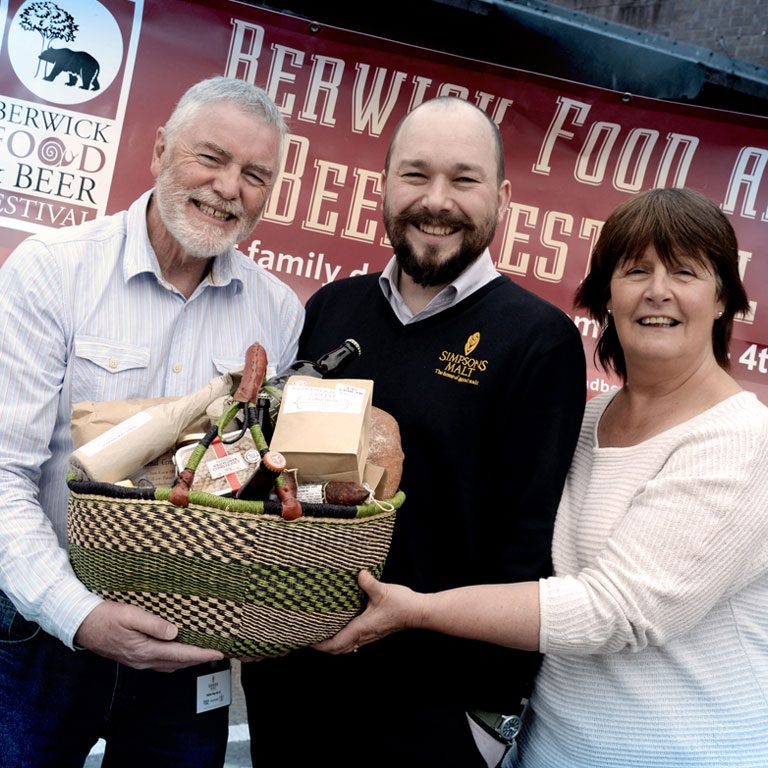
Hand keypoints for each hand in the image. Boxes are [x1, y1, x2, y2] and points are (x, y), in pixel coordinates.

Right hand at [74, 601, 223, 671]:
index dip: (201, 654)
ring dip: (187, 660)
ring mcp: (138, 661)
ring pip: (170, 665)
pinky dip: (174, 660)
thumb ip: (153, 624)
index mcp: (145, 650)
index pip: (180, 655)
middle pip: (178, 663)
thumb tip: (175, 632)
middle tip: (218, 653)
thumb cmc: (105, 616)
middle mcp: (143, 660)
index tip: (219, 652)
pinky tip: (178, 652)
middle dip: (199, 659)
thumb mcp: (130, 615)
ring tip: (203, 652)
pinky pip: (160, 663)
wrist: (80, 625)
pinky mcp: (133, 657)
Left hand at [312, 570, 423, 653]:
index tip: (307, 640)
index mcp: (362, 628)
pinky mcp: (375, 631)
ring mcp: (370, 635)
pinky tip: (342, 626)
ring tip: (322, 633)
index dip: (320, 645)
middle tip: (310, 637)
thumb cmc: (402, 604)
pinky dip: (344, 638)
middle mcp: (364, 635)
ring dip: (333, 643)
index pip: (336, 644)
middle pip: (339, 649)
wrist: (418, 612)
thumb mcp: (383, 591)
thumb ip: (369, 583)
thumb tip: (358, 573)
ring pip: (347, 646)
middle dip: (323, 647)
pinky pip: (354, 640)